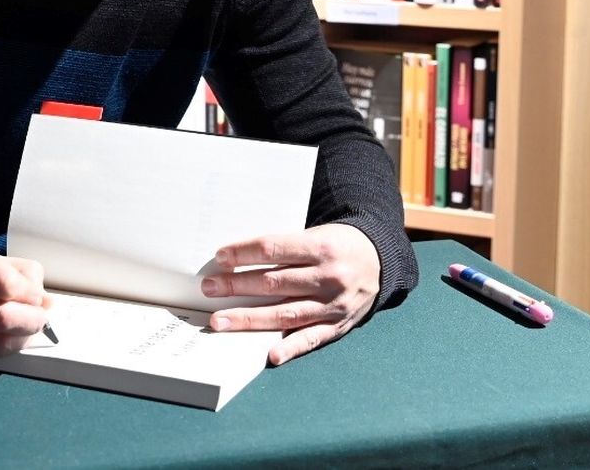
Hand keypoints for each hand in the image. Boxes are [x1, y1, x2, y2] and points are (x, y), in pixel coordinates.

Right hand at [0, 238, 53, 359]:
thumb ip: (14, 273)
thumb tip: (44, 301)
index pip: (5, 284)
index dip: (31, 293)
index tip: (38, 295)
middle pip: (3, 319)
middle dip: (33, 321)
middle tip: (40, 316)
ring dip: (22, 339)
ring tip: (26, 327)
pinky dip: (3, 348)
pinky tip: (6, 336)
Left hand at [199, 224, 380, 366]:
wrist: (380, 261)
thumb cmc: (337, 245)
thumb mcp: (316, 235)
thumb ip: (284, 248)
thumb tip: (237, 260)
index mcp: (321, 247)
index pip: (274, 248)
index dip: (244, 253)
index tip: (220, 257)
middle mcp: (329, 276)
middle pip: (274, 283)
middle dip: (237, 286)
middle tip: (208, 288)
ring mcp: (334, 305)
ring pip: (285, 313)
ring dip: (249, 319)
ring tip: (219, 321)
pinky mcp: (338, 326)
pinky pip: (311, 338)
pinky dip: (291, 348)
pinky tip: (271, 355)